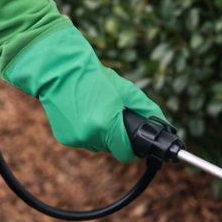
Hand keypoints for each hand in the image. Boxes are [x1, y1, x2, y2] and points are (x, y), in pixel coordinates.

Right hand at [2, 27, 163, 162]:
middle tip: (110, 112)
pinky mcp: (64, 138)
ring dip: (100, 133)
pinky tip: (81, 112)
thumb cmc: (93, 76)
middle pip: (112, 148)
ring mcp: (75, 139)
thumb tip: (162, 125)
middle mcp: (90, 136)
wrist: (59, 69)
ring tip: (94, 108)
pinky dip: (85, 130)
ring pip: (97, 145)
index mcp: (107, 124)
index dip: (132, 145)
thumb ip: (145, 109)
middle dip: (115, 134)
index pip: (126, 153)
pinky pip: (83, 140)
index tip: (132, 134)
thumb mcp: (124, 89)